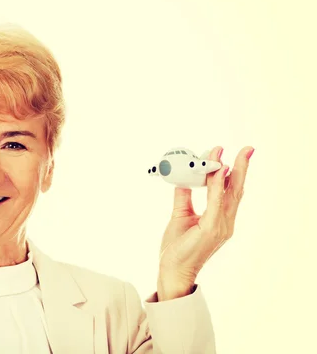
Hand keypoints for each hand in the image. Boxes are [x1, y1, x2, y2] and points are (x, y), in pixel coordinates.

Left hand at [156, 145, 254, 299]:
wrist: (172, 270)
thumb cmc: (177, 247)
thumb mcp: (180, 214)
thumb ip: (184, 196)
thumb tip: (184, 177)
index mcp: (220, 219)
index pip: (230, 191)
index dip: (231, 172)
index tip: (228, 155)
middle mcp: (225, 222)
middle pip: (236, 190)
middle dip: (241, 167)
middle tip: (246, 148)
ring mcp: (221, 226)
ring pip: (228, 193)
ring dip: (227, 171)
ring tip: (226, 154)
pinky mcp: (212, 229)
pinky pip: (215, 202)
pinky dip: (217, 186)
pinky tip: (217, 173)